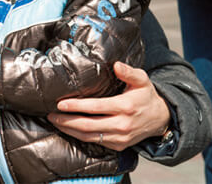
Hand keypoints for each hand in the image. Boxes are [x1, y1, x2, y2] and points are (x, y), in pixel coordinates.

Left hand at [47, 61, 170, 150]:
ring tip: (55, 121)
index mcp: (125, 107)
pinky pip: (94, 142)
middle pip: (88, 125)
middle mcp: (121, 125)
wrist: (161, 119)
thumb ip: (129, 72)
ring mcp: (119, 138)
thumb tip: (116, 65)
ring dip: (69, 130)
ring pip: (89, 136)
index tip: (61, 104)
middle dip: (67, 121)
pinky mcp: (118, 145)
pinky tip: (69, 129)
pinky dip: (79, 136)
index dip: (77, 106)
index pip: (96, 108)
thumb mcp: (142, 80)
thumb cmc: (146, 96)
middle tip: (51, 114)